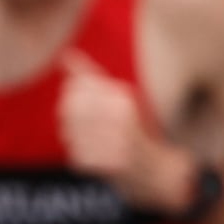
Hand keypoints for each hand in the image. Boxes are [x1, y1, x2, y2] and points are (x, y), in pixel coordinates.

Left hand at [59, 51, 194, 212]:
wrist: (157, 169)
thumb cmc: (133, 128)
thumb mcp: (119, 98)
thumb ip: (91, 77)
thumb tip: (66, 55)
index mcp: (123, 99)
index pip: (76, 88)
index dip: (71, 97)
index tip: (82, 106)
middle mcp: (121, 119)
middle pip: (69, 110)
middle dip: (69, 118)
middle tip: (82, 125)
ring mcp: (116, 142)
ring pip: (69, 134)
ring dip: (74, 138)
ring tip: (90, 140)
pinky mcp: (111, 165)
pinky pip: (77, 156)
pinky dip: (82, 156)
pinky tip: (96, 155)